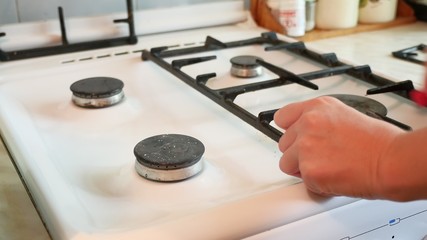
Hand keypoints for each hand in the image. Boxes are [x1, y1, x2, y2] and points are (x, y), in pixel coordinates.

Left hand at [274, 96, 403, 198]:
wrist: (391, 161)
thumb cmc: (378, 142)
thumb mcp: (344, 116)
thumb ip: (320, 123)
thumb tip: (309, 134)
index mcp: (316, 108)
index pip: (282, 117)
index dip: (289, 131)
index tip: (294, 137)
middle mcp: (307, 123)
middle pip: (283, 143)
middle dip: (298, 153)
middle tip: (322, 157)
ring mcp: (305, 147)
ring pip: (286, 164)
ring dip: (302, 169)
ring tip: (328, 167)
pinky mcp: (309, 170)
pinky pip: (302, 182)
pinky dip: (316, 184)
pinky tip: (335, 177)